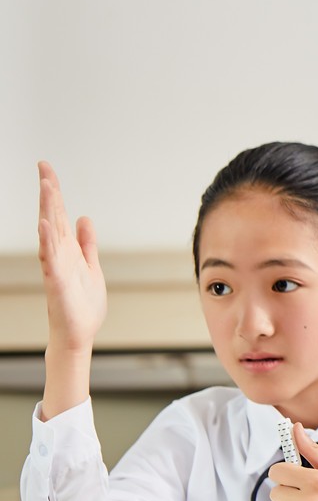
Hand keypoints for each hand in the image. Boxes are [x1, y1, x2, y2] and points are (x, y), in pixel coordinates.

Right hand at [38, 163, 104, 354]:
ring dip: (47, 209)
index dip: (54, 191)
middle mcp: (58, 254)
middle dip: (49, 192)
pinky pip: (50, 259)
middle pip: (52, 217)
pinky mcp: (56, 281)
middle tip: (43, 166)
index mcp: (68, 249)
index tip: (46, 168)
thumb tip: (84, 218)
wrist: (79, 334)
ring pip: (49, 232)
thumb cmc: (83, 304)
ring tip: (45, 186)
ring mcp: (55, 266)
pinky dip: (47, 241)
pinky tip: (44, 225)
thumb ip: (86, 243)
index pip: (58, 214)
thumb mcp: (91, 266)